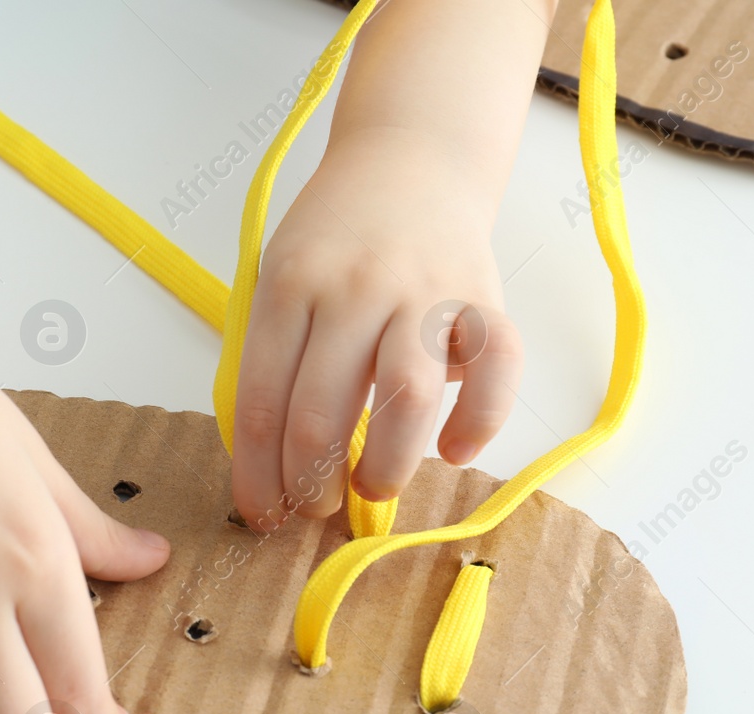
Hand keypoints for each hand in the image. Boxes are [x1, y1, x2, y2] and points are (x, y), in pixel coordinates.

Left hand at [230, 128, 522, 525]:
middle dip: (311, 481)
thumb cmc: (336, 235)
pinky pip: (494, 372)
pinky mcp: (483, 299)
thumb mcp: (281, 276)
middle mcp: (355, 287)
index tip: (262, 512)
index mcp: (290, 284)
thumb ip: (275, 354)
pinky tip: (455, 453)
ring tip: (371, 489)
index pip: (262, 401)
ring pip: (404, 399)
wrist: (410, 160)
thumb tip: (271, 461)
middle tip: (315, 506)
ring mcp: (424, 292)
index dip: (259, 473)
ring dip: (385, 465)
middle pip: (322, 411)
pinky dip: (480, 423)